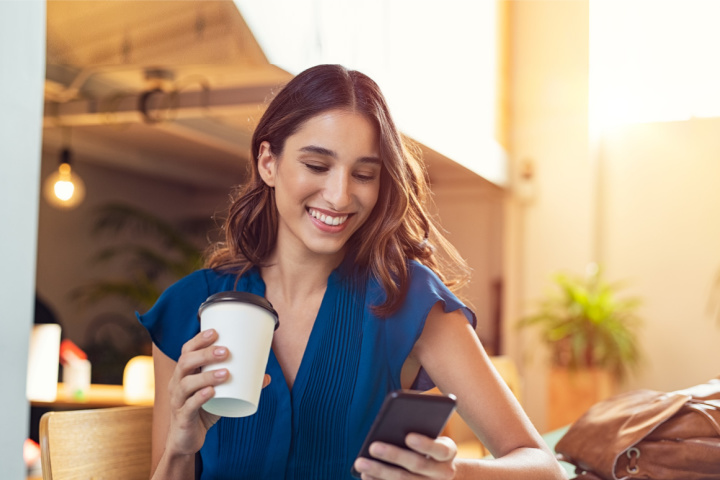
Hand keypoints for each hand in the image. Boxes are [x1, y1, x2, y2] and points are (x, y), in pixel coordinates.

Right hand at [164, 329, 270, 456]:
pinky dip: (200, 398)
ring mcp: (177, 401)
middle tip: (226, 351)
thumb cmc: (203, 410)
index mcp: (184, 373)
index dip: (198, 340)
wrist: (186, 440)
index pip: (186, 351)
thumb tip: (266, 376)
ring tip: (226, 373)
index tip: (215, 332)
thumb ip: (240, 385)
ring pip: (186, 384)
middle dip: (205, 354)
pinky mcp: (182, 418)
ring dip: (206, 376)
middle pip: (185, 363)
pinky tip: (211, 392)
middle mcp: (177, 384)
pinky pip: (188, 406)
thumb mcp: (221, 394)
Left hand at [352, 433, 457, 478]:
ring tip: (361, 462)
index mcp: (448, 452)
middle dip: (393, 455)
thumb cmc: (429, 443)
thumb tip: (393, 422)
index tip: (408, 436)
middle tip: (373, 446)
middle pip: (417, 465)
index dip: (425, 444)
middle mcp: (443, 472)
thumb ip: (418, 427)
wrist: (439, 470)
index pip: (440, 449)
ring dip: (380, 472)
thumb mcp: (430, 434)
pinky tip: (365, 475)